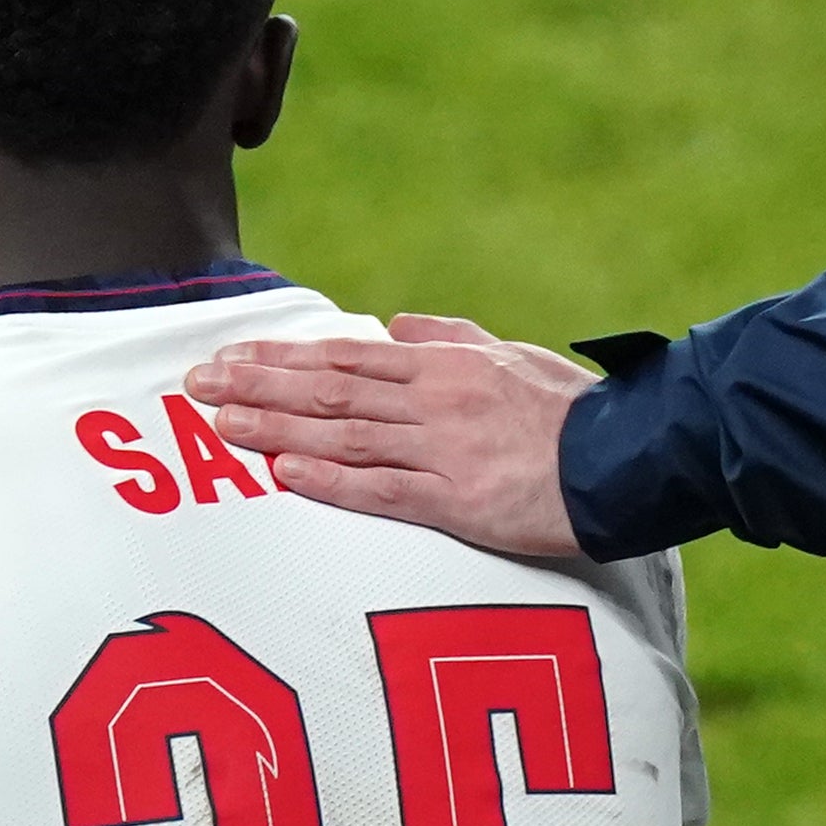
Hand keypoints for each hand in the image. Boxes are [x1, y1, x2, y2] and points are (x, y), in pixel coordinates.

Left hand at [184, 313, 596, 558]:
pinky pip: (383, 490)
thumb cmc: (574, 410)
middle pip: (329, 390)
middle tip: (196, 387)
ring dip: (277, 430)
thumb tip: (397, 323)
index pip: (345, 354)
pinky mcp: (459, 502)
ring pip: (344, 436)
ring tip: (221, 427)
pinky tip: (285, 476)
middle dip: (257, 387)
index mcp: (444, 364)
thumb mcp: (513, 355)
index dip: (282, 356)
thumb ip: (451, 337)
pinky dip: (331, 482)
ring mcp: (443, 451)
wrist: (629, 457)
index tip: (231, 355)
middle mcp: (434, 402)